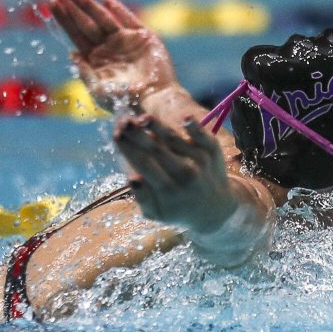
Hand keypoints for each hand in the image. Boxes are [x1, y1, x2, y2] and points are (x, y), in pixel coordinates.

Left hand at [49, 0, 178, 110]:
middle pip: (86, 23)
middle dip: (74, 8)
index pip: (76, 35)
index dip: (65, 19)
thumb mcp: (98, 89)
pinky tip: (107, 0)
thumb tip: (71, 54)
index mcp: (95, 60)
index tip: (53, 3)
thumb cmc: (125, 99)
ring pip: (103, 17)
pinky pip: (129, 19)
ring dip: (88, 4)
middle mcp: (108, 48)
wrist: (154, 99)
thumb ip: (85, 71)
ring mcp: (125, 41)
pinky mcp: (142, 37)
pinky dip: (119, 10)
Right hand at [115, 114, 238, 232]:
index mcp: (168, 191)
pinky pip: (203, 136)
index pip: (144, 164)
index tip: (115, 135)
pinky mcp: (212, 151)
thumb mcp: (158, 213)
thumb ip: (144, 198)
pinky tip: (185, 119)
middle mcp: (185, 175)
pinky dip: (195, 128)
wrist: (216, 208)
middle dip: (138, 135)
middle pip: (157, 150)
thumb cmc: (179, 209)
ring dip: (159, 127)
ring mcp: (200, 161)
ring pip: (175, 140)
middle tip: (124, 122)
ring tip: (143, 118)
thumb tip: (132, 179)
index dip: (128, 148)